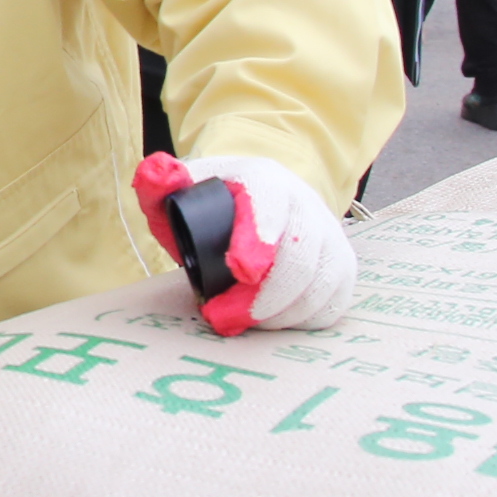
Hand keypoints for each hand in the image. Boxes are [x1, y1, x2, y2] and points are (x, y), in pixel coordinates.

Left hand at [136, 151, 357, 335]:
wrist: (266, 198)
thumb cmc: (220, 201)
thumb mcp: (187, 187)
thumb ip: (161, 182)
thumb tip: (155, 173)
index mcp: (267, 179)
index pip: (271, 205)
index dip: (258, 239)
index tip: (240, 270)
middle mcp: (307, 204)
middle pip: (300, 256)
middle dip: (261, 296)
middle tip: (221, 318)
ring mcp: (331, 237)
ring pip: (320, 284)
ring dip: (279, 314)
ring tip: (242, 322)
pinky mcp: (341, 268)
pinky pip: (333, 303)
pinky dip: (301, 321)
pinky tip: (270, 322)